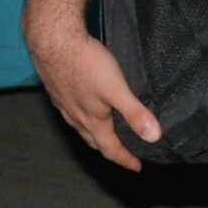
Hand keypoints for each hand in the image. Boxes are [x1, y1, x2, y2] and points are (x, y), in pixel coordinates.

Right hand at [27, 21, 160, 170]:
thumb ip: (134, 113)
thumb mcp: (116, 89)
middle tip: (123, 151)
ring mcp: (63, 103)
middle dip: (110, 148)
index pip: (110, 149)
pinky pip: (70, 110)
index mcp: (92, 121)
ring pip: (80, 126)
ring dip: (94, 132)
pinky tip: (84, 104)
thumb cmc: (85, 63)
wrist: (53, 40)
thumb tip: (154, 137)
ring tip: (106, 131)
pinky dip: (81, 115)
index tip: (137, 166)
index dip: (125, 160)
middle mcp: (75, 116)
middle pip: (94, 140)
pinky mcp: (56, 88)